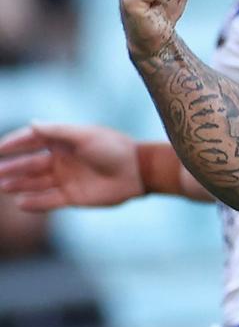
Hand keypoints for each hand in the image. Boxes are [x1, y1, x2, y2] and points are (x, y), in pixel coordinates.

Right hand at [0, 123, 144, 210]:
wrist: (138, 172)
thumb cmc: (114, 148)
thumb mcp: (85, 136)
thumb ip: (57, 131)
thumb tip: (32, 123)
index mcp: (65, 141)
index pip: (33, 140)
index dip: (15, 143)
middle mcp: (63, 159)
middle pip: (30, 163)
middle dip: (11, 166)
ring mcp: (67, 178)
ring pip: (36, 182)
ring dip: (18, 184)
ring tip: (2, 186)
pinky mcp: (73, 196)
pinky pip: (48, 201)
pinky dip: (34, 203)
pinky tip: (20, 203)